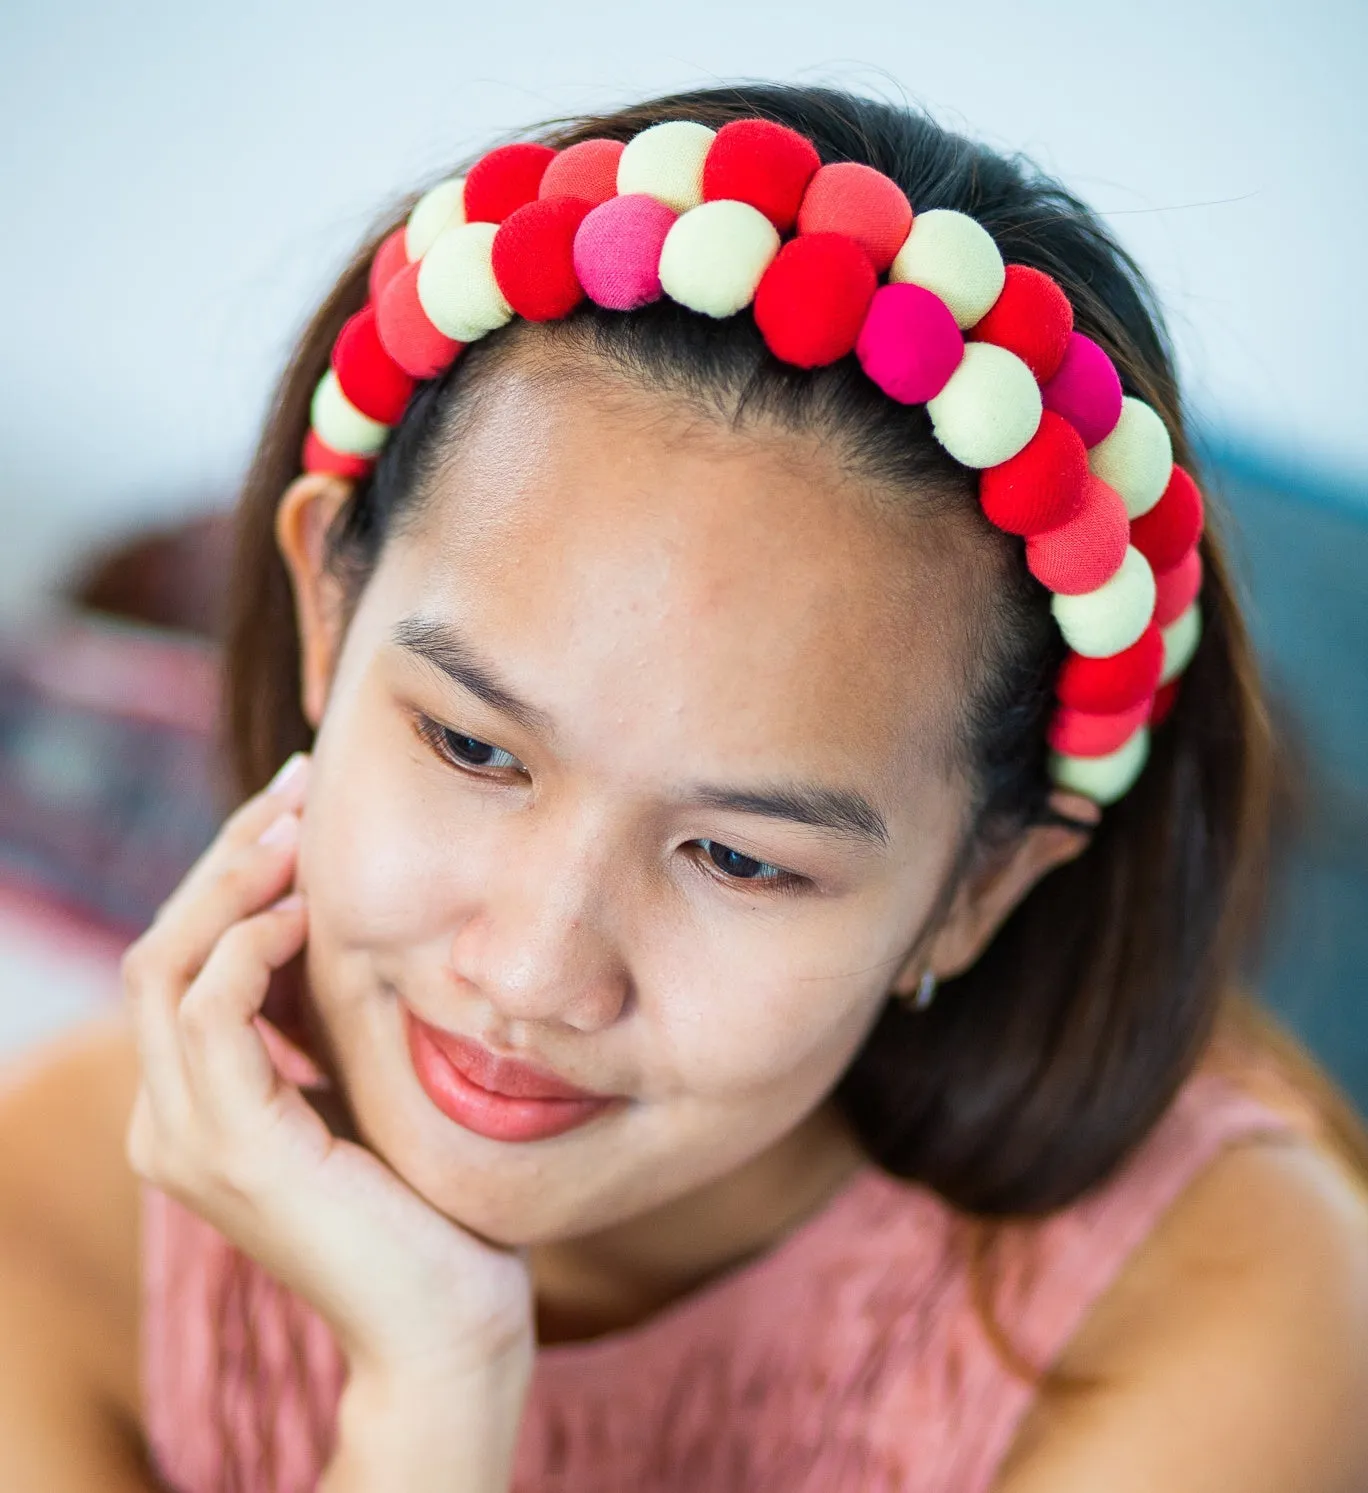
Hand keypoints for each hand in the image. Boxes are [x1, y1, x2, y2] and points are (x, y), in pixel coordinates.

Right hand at [121, 752, 534, 1390]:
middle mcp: (169, 1120)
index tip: (301, 802)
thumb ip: (322, 1014)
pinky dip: (246, 950)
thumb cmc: (426, 1200)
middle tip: (301, 787)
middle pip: (164, 947)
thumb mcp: (361, 1079)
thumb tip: (328, 907)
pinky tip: (305, 913)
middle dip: (231, 856)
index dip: (235, 871)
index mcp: (199, 1103)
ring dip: (233, 883)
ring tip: (302, 827)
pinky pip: (209, 1018)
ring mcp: (189, 1141)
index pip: (185, 956)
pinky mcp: (233, 1154)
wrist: (449, 1323)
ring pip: (169, 968)